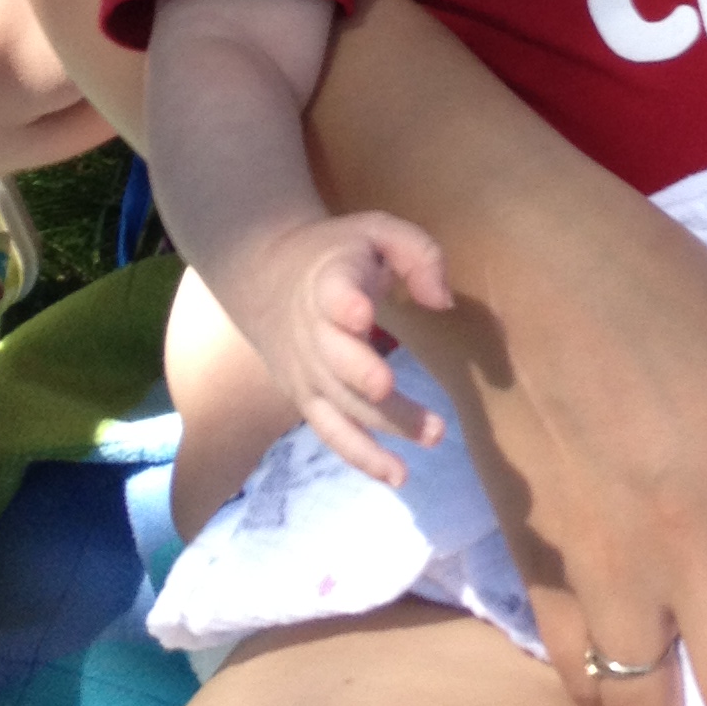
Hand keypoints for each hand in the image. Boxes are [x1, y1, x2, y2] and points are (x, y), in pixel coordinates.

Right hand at [237, 210, 453, 488]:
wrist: (264, 276)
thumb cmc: (337, 252)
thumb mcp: (377, 230)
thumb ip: (417, 254)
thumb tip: (442, 300)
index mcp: (329, 283)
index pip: (333, 294)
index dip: (346, 304)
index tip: (363, 314)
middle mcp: (314, 334)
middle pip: (338, 361)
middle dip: (366, 377)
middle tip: (394, 389)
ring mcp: (308, 373)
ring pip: (342, 406)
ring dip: (384, 425)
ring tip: (432, 436)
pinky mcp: (307, 400)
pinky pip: (333, 433)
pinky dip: (362, 457)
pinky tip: (397, 475)